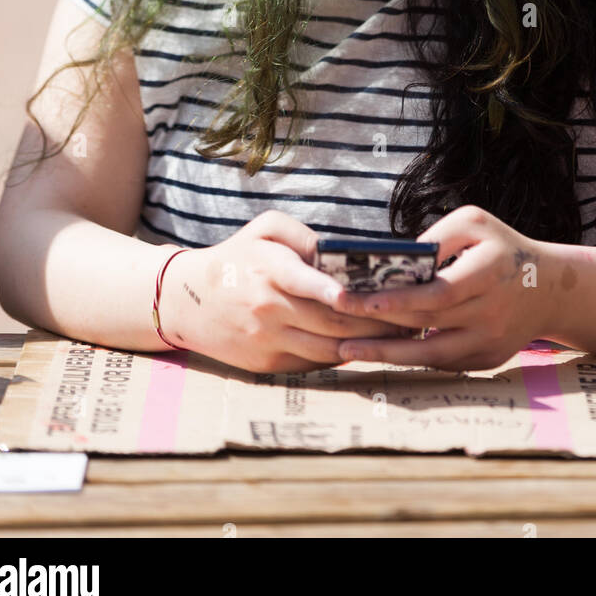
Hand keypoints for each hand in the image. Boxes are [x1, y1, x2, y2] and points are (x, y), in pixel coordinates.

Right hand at [157, 210, 410, 373]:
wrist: (184, 301)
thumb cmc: (236, 258)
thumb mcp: (264, 229)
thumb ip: (303, 236)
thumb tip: (340, 255)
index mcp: (269, 270)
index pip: (304, 281)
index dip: (333, 292)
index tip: (359, 297)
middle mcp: (268, 308)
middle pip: (330, 323)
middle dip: (374, 322)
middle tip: (412, 317)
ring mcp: (268, 341)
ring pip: (328, 350)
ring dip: (366, 345)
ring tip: (400, 335)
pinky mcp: (267, 365)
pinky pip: (314, 364)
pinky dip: (342, 357)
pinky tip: (367, 348)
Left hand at [328, 206, 558, 370]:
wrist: (551, 288)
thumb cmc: (503, 246)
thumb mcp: (475, 223)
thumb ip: (436, 237)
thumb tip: (396, 259)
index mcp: (489, 273)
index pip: (438, 293)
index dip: (398, 300)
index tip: (359, 300)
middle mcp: (492, 312)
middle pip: (428, 325)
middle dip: (379, 325)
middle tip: (337, 321)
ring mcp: (491, 342)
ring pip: (432, 355)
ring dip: (387, 354)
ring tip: (346, 350)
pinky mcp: (488, 360)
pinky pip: (444, 362)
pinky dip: (411, 359)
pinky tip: (378, 352)